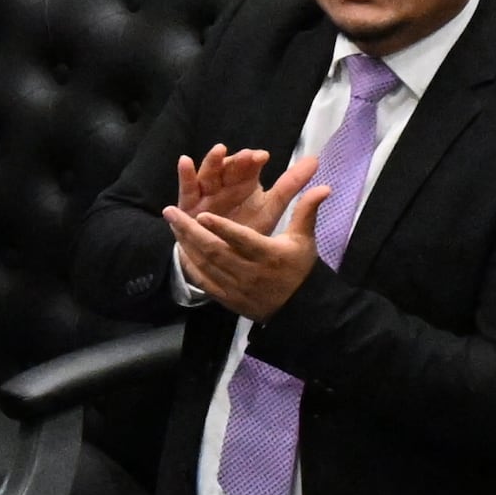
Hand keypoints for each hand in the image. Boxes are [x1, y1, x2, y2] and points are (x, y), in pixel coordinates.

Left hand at [168, 154, 326, 320]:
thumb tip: (325, 186)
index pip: (242, 240)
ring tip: (172, 223)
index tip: (202, 214)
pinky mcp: (227, 298)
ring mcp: (236, 287)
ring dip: (185, 243)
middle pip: (215, 251)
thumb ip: (306, 211)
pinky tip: (179, 248)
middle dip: (190, 231)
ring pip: (205, 264)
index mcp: (269, 255)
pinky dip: (190, 265)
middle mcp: (250, 272)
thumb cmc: (300, 268)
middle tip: (171, 211)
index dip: (222, 228)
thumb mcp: (304, 239)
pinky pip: (203, 281)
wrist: (300, 307)